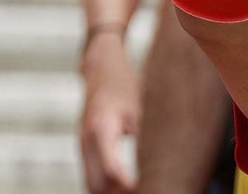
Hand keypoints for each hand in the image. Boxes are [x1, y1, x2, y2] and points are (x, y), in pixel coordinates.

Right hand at [79, 34, 139, 192]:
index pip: (111, 169)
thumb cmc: (124, 82)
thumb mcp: (141, 104)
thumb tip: (165, 160)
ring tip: (140, 189)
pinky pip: (92, 173)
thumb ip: (146, 132)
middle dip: (117, 193)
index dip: (128, 185)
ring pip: (91, 182)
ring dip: (111, 191)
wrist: (100, 66)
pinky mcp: (85, 145)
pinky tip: (128, 185)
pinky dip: (106, 183)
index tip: (146, 189)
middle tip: (146, 191)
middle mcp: (87, 140)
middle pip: (96, 184)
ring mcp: (82, 144)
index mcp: (102, 128)